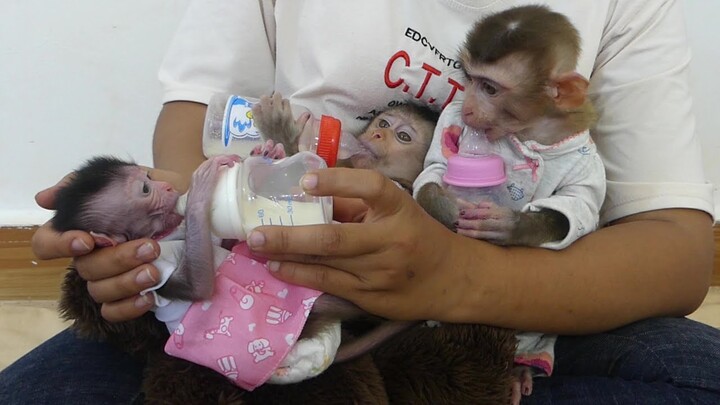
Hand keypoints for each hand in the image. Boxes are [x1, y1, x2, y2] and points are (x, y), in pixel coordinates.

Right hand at [32, 167, 185, 321]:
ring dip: (126, 283)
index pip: (47, 242)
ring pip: (99, 291)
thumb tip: (45, 199)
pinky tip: (149, 297)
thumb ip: (88, 183)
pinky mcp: (127, 296)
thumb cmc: (152, 190)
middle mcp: (90, 255)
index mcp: (81, 227)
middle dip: (117, 259)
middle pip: (84, 268)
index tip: (87, 240)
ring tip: (155, 271)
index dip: (60, 246)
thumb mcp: (127, 175)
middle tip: (150, 247)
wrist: (190, 202)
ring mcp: (107, 278)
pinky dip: (128, 308)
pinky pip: (114, 312)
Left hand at [245, 168, 461, 320]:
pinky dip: (301, 276)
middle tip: (254, 233)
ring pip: (326, 264)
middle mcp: (390, 240)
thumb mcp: (396, 211)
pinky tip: (279, 268)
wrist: (452, 279)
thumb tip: (306, 199)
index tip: (305, 181)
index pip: (370, 187)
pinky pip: (330, 284)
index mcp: (399, 209)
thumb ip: (356, 206)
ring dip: (287, 257)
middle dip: (289, 236)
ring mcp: (380, 272)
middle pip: (334, 237)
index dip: (336, 181)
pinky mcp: (372, 297)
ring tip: (256, 250)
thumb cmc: (417, 236)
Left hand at [456, 200, 516, 243]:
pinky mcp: (499, 245)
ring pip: (482, 235)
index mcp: (503, 213)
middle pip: (482, 225)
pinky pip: (484, 241)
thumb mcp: (499, 208)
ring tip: (457, 230)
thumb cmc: (509, 216)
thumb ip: (482, 206)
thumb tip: (463, 203)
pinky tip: (465, 236)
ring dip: (468, 233)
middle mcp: (503, 225)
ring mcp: (501, 237)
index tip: (460, 212)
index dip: (471, 213)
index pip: (484, 213)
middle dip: (467, 224)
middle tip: (455, 222)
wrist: (527, 230)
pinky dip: (474, 239)